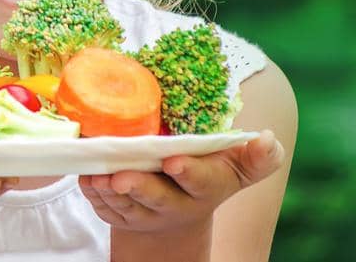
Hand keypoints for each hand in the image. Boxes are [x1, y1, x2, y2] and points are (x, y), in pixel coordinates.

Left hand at [78, 129, 285, 233]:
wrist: (179, 207)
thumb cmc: (208, 173)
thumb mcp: (235, 166)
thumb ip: (256, 156)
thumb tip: (269, 138)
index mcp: (206, 187)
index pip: (201, 181)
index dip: (189, 172)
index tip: (174, 160)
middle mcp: (177, 205)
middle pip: (157, 199)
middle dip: (140, 188)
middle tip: (122, 177)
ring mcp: (146, 213)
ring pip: (126, 206)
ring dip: (109, 191)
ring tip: (98, 175)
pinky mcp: (121, 216)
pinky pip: (104, 208)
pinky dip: (94, 194)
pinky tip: (87, 177)